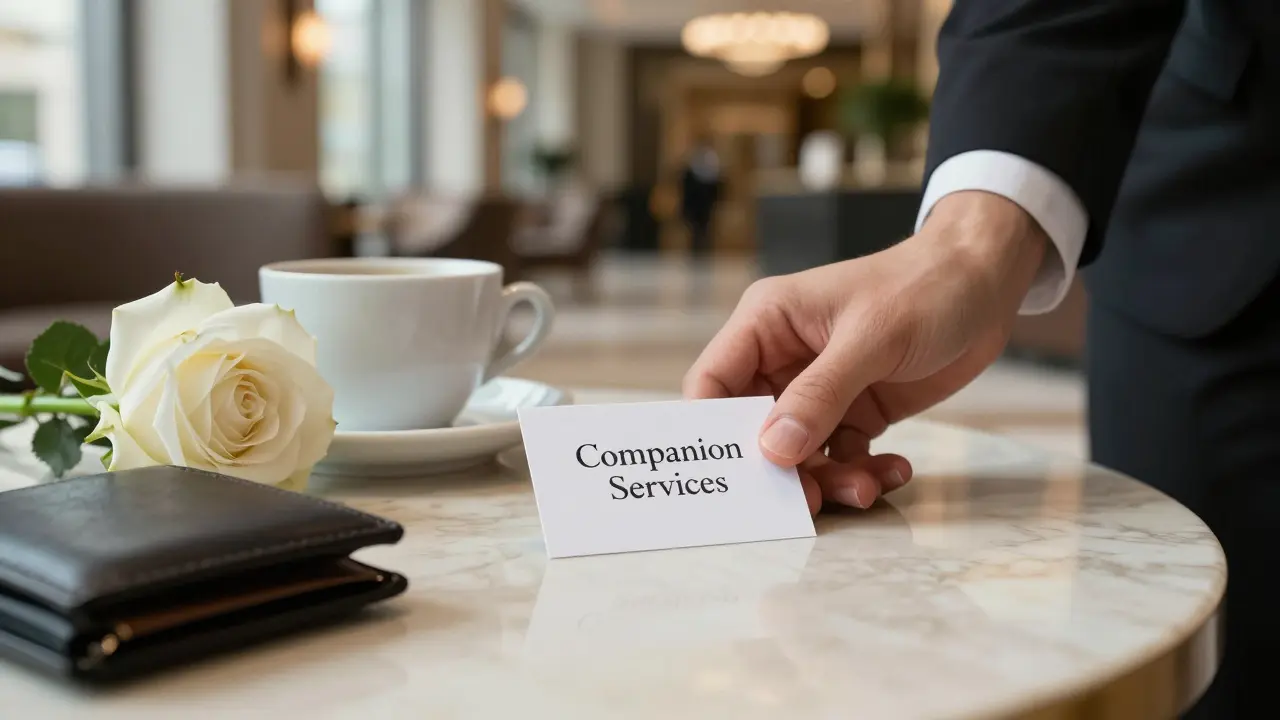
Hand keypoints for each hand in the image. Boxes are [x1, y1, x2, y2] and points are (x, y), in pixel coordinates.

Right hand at [684, 192, 1048, 513]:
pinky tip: (894, 470)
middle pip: (755, 430)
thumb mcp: (870, 338)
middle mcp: (784, 358)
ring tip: (866, 488)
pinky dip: (864, 472)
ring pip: (801, 452)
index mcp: (767, 324)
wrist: (986, 282)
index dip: (714, 431)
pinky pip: (843, 455)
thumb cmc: (923, 286)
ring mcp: (820, 387)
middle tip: (810, 500)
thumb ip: (820, 394)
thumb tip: (774, 449)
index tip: (737, 477)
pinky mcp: (856, 409)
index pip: (713, 383)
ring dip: (830, 478)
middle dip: (781, 469)